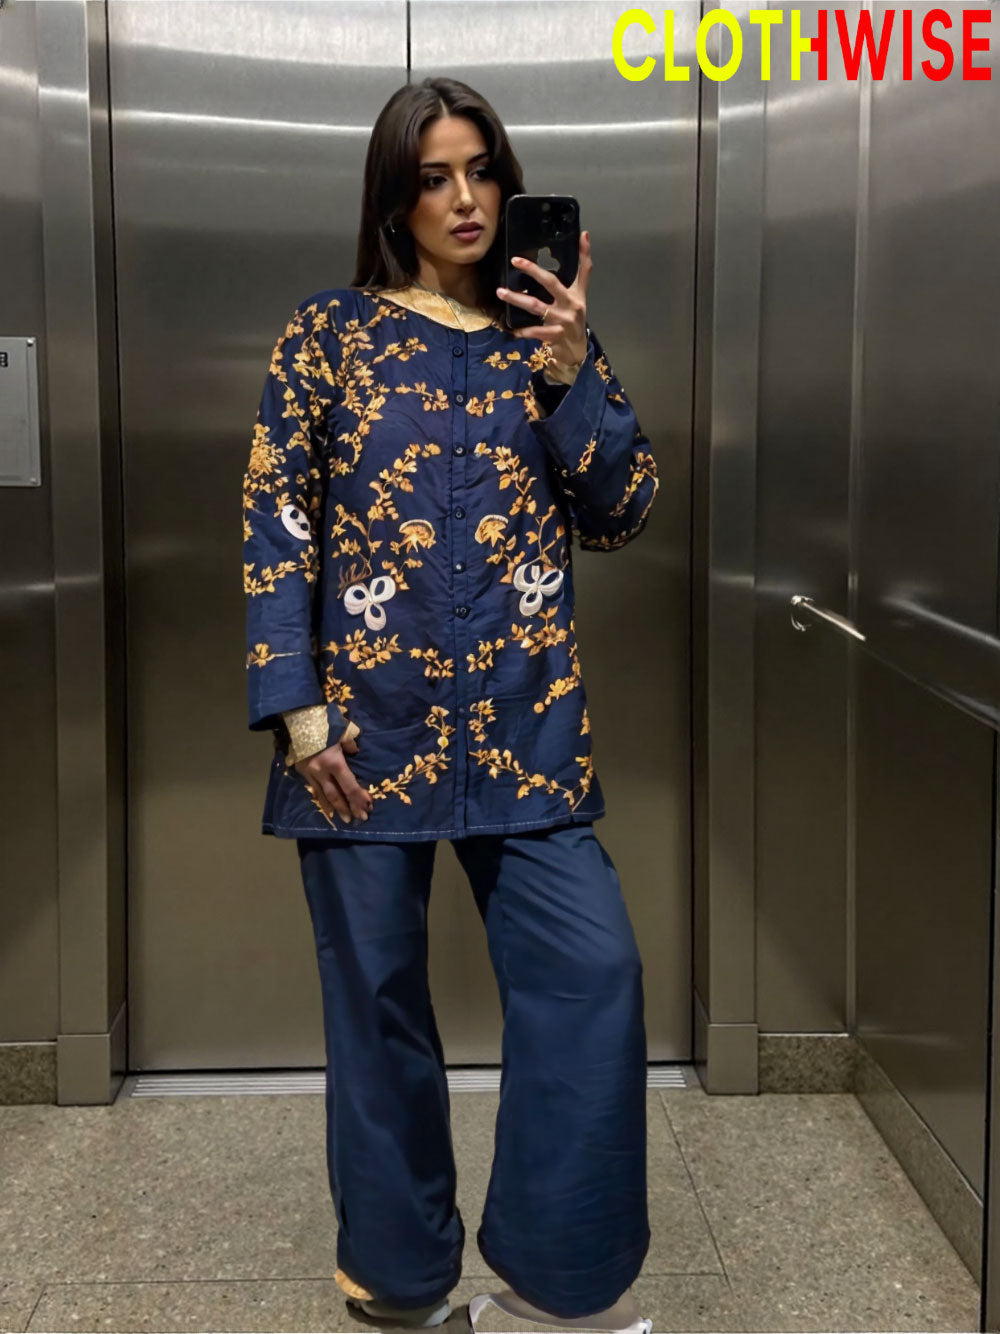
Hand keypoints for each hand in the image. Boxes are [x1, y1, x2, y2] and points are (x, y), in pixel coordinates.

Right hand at [295, 730, 373, 824]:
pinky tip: (326, 806)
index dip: (359, 798)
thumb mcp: (341, 731)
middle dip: (349, 808)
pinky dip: (321, 799)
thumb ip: (350, 744)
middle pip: (336, 795)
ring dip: (335, 808)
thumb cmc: (322, 722)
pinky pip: (313, 788)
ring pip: (323, 796)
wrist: (294, 718)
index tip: (368, 807)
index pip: (349, 785)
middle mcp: (321, 772)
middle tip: (359, 819)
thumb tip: (355, 752)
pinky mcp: (300, 771)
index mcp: (333, 762)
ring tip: (343, 819)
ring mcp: (309, 773)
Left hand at [498, 230, 591, 365]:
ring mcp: (562, 321)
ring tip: (501, 292)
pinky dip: (522, 330)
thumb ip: (580, 277)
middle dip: (533, 271)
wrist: (576, 351)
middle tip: (515, 261)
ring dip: (516, 298)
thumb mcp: (579, 299)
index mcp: (576, 294)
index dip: (584, 253)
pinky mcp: (554, 336)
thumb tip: (581, 246)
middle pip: (551, 283)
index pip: (583, 270)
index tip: (582, 235)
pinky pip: (534, 331)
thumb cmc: (573, 321)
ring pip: (536, 306)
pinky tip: (511, 329)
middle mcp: (571, 305)